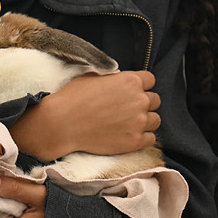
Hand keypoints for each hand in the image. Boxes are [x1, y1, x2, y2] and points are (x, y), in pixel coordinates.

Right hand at [10, 71, 159, 161]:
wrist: (62, 124)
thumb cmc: (73, 98)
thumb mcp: (93, 76)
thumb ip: (113, 77)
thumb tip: (119, 78)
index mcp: (131, 81)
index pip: (150, 80)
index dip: (141, 85)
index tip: (131, 91)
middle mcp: (139, 100)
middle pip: (155, 100)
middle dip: (143, 102)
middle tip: (127, 108)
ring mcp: (139, 122)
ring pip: (155, 120)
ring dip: (145, 120)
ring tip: (128, 123)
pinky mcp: (135, 141)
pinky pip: (151, 138)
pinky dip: (142, 137)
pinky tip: (128, 135)